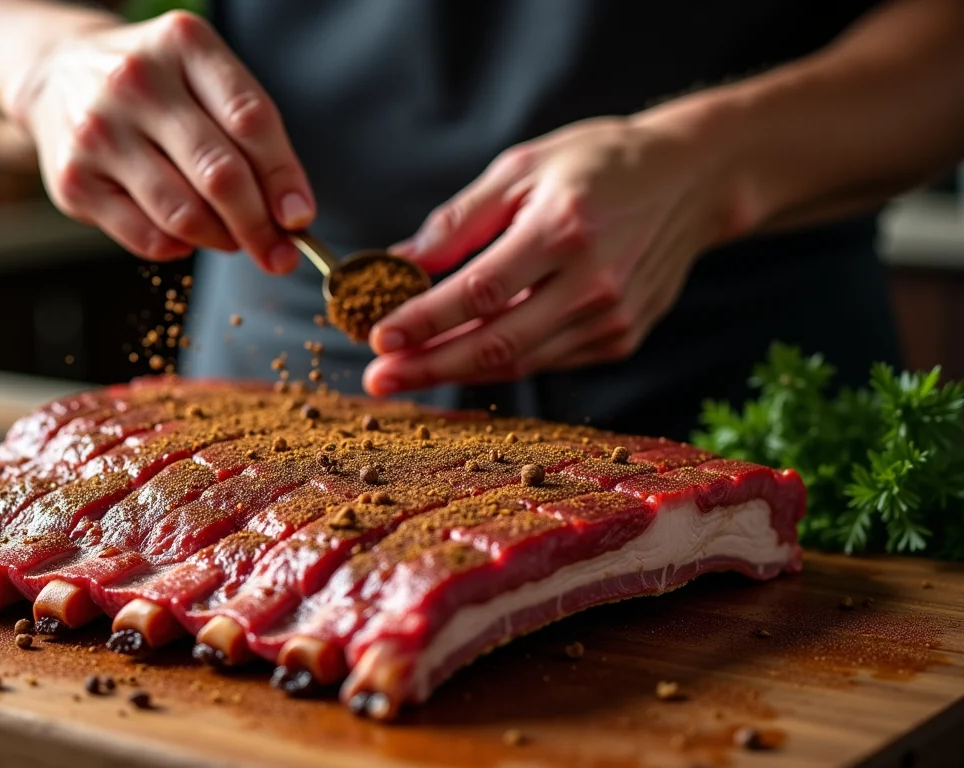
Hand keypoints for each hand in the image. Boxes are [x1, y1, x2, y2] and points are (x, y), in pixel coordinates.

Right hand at [3, 11, 312, 272]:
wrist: (60, 76)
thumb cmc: (155, 86)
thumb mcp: (204, 78)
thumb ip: (251, 133)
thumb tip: (291, 214)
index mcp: (183, 45)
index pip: (251, 120)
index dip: (284, 178)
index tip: (300, 218)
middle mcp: (135, 82)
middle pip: (219, 174)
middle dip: (259, 225)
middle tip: (279, 254)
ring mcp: (99, 132)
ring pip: (183, 214)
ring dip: (221, 239)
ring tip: (231, 238)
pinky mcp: (74, 181)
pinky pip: (146, 238)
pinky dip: (178, 247)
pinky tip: (184, 235)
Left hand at [363, 116, 735, 395]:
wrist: (693, 179)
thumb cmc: (599, 163)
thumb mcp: (523, 167)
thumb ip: (460, 220)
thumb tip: (400, 263)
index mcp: (564, 230)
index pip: (480, 292)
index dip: (424, 320)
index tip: (378, 337)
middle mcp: (594, 283)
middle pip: (496, 344)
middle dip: (429, 366)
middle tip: (378, 380)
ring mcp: (613, 317)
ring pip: (520, 362)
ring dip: (456, 372)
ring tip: (405, 373)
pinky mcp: (623, 337)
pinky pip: (546, 360)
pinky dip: (500, 363)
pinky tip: (460, 359)